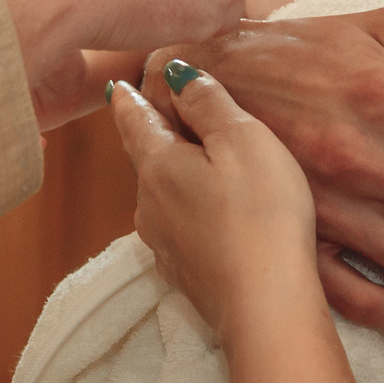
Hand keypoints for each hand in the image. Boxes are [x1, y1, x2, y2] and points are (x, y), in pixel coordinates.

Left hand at [107, 70, 323, 346]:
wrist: (265, 308)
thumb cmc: (260, 214)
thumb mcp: (243, 140)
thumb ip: (208, 102)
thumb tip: (174, 74)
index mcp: (157, 164)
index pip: (134, 120)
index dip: (129, 98)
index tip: (118, 84)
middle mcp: (148, 204)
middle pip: (146, 157)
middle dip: (157, 133)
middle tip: (167, 112)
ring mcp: (163, 244)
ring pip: (162, 194)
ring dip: (175, 174)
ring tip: (197, 161)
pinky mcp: (185, 273)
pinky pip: (180, 226)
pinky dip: (190, 209)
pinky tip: (211, 212)